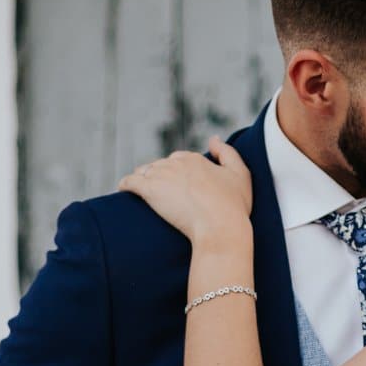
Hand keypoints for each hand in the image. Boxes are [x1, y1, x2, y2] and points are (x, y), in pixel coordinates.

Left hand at [118, 137, 252, 242]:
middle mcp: (176, 162)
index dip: (178, 173)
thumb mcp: (241, 175)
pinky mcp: (149, 190)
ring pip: (144, 172)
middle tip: (162, 195)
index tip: (179, 186)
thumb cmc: (234, 207)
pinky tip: (124, 191)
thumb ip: (227, 153)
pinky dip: (125, 185)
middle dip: (160, 176)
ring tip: (143, 194)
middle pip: (160, 165)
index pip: (179, 160)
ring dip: (143, 180)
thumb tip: (213, 138)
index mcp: (195, 158)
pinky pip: (129, 182)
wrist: (221, 227)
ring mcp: (161, 175)